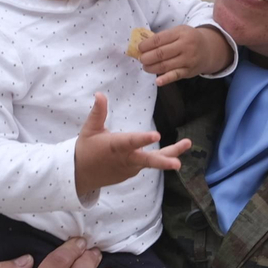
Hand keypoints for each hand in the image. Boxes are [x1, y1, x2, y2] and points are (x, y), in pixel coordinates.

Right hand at [74, 92, 192, 193]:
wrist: (80, 174)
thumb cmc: (86, 148)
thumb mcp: (89, 129)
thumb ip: (98, 112)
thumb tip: (100, 94)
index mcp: (115, 146)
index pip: (131, 142)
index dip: (143, 139)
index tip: (157, 135)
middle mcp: (126, 159)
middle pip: (147, 161)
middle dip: (163, 161)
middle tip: (177, 164)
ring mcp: (130, 168)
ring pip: (152, 162)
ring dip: (169, 157)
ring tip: (187, 145)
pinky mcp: (132, 172)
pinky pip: (146, 164)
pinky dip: (158, 159)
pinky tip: (171, 153)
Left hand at [139, 25, 232, 86]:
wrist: (209, 49)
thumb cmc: (189, 39)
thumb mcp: (179, 31)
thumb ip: (164, 37)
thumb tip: (144, 46)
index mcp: (180, 33)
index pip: (158, 39)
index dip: (146, 45)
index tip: (139, 48)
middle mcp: (185, 46)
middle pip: (160, 53)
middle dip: (146, 57)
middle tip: (141, 59)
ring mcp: (188, 59)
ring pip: (165, 65)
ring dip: (151, 67)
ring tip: (145, 67)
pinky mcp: (189, 71)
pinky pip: (175, 75)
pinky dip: (166, 79)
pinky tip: (158, 81)